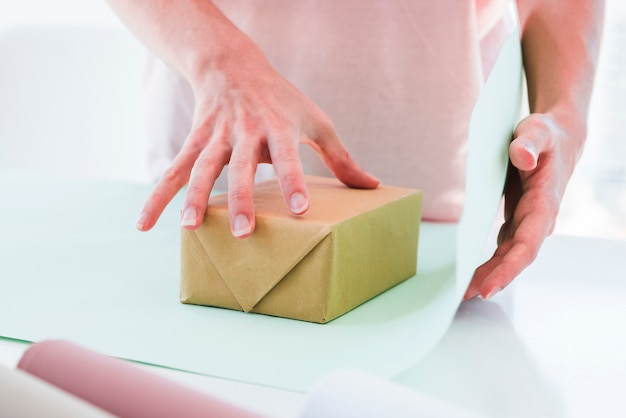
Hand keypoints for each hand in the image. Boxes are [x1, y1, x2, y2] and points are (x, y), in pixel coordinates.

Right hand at [134, 41, 378, 236]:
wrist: (233, 66)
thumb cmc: (283, 99)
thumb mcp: (317, 120)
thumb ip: (341, 156)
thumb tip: (373, 186)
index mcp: (279, 126)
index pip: (289, 156)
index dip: (294, 182)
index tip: (300, 211)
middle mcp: (245, 131)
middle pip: (242, 166)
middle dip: (243, 199)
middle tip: (245, 232)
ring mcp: (216, 136)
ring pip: (202, 168)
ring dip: (195, 198)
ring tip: (189, 228)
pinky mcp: (195, 141)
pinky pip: (173, 170)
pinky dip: (158, 196)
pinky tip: (144, 224)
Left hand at [464, 112, 582, 299]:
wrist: (559, 137)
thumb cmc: (547, 134)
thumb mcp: (538, 130)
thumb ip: (529, 142)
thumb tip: (522, 157)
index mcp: (544, 201)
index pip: (527, 243)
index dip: (509, 267)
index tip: (489, 287)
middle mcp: (538, 218)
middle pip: (516, 256)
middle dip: (494, 278)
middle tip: (466, 294)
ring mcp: (528, 222)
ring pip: (509, 255)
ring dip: (490, 274)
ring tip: (465, 291)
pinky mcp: (518, 220)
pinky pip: (505, 248)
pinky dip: (490, 262)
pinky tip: (472, 274)